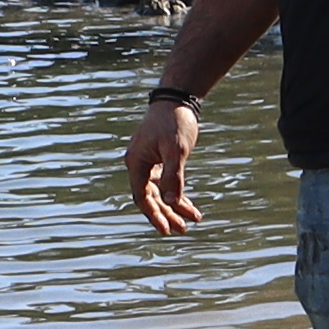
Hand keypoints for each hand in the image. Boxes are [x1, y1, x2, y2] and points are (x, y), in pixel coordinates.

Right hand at [126, 94, 205, 234]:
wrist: (177, 99)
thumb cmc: (174, 121)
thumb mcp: (176, 150)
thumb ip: (173, 176)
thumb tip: (171, 202)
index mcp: (136, 163)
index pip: (143, 197)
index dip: (154, 215)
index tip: (167, 230)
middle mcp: (139, 165)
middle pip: (151, 198)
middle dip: (167, 214)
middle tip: (183, 230)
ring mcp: (148, 163)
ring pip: (160, 192)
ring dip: (174, 206)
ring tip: (192, 220)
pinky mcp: (159, 159)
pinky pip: (166, 182)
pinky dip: (178, 193)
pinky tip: (190, 206)